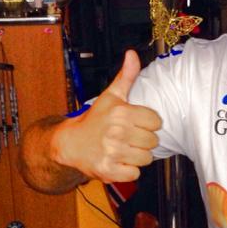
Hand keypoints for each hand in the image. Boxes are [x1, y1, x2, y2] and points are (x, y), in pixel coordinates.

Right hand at [53, 50, 162, 182]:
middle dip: (143, 141)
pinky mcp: (109, 170)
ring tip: (124, 149)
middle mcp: (117, 132)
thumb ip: (126, 77)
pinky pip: (135, 173)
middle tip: (128, 138)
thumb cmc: (94, 120)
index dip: (148, 124)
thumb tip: (132, 54)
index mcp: (121, 113)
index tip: (136, 124)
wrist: (70, 144)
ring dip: (137, 156)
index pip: (156, 122)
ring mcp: (113, 152)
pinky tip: (119, 161)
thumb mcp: (110, 96)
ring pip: (146, 158)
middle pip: (153, 141)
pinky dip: (128, 170)